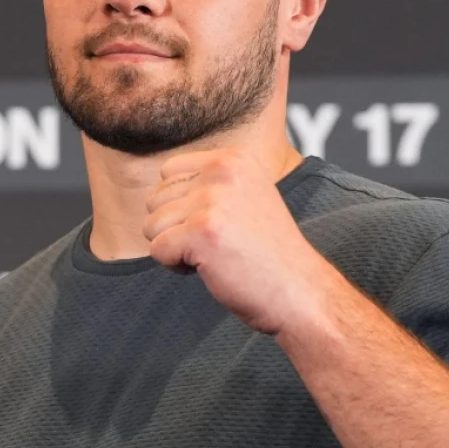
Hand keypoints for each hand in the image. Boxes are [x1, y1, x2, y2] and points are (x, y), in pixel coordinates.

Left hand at [144, 149, 336, 334]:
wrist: (297, 290)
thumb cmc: (265, 251)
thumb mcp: (243, 196)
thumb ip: (206, 183)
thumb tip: (157, 186)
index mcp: (232, 158)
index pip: (167, 171)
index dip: (180, 204)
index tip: (216, 222)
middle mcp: (222, 171)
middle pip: (154, 199)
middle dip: (175, 227)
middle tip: (217, 242)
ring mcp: (212, 200)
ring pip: (151, 225)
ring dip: (174, 247)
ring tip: (214, 253)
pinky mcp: (201, 231)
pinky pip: (157, 250)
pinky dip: (176, 266)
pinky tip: (211, 267)